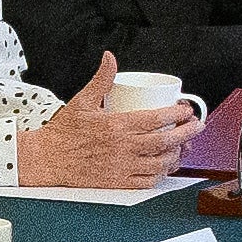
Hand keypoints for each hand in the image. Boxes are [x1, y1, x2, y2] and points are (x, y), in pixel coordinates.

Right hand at [23, 53, 191, 189]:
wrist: (46, 160)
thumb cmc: (63, 133)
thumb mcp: (82, 100)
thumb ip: (101, 79)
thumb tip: (110, 58)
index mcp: (117, 125)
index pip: (157, 118)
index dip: (178, 114)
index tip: (186, 110)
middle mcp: (123, 147)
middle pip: (166, 141)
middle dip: (187, 133)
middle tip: (195, 126)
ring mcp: (121, 167)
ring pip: (160, 163)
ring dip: (176, 154)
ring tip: (181, 146)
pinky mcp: (118, 183)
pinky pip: (147, 182)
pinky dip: (160, 174)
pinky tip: (163, 167)